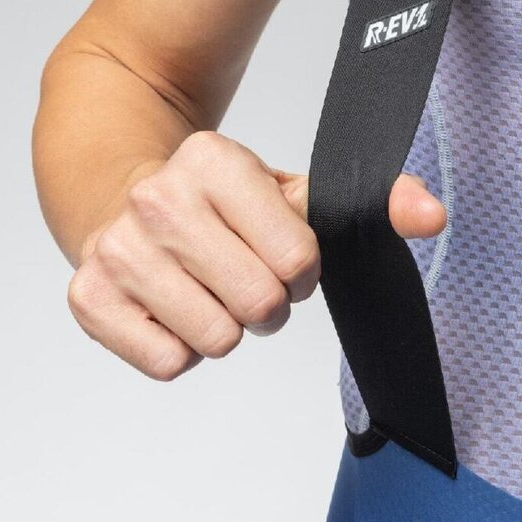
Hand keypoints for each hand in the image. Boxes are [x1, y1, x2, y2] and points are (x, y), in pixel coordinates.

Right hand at [67, 131, 445, 379]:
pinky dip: (180, 348)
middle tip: (242, 278)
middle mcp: (158, 198)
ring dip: (224, 327)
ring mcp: (117, 249)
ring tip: (207, 290)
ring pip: (216, 340)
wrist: (119, 197)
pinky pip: (169, 362)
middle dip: (265, 305)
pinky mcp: (88, 298)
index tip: (279, 253)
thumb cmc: (218, 205)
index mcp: (213, 159)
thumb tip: (433, 215)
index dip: (301, 270)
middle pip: (259, 305)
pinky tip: (170, 307)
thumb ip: (370, 201)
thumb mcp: (291, 193)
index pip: (298, 258)